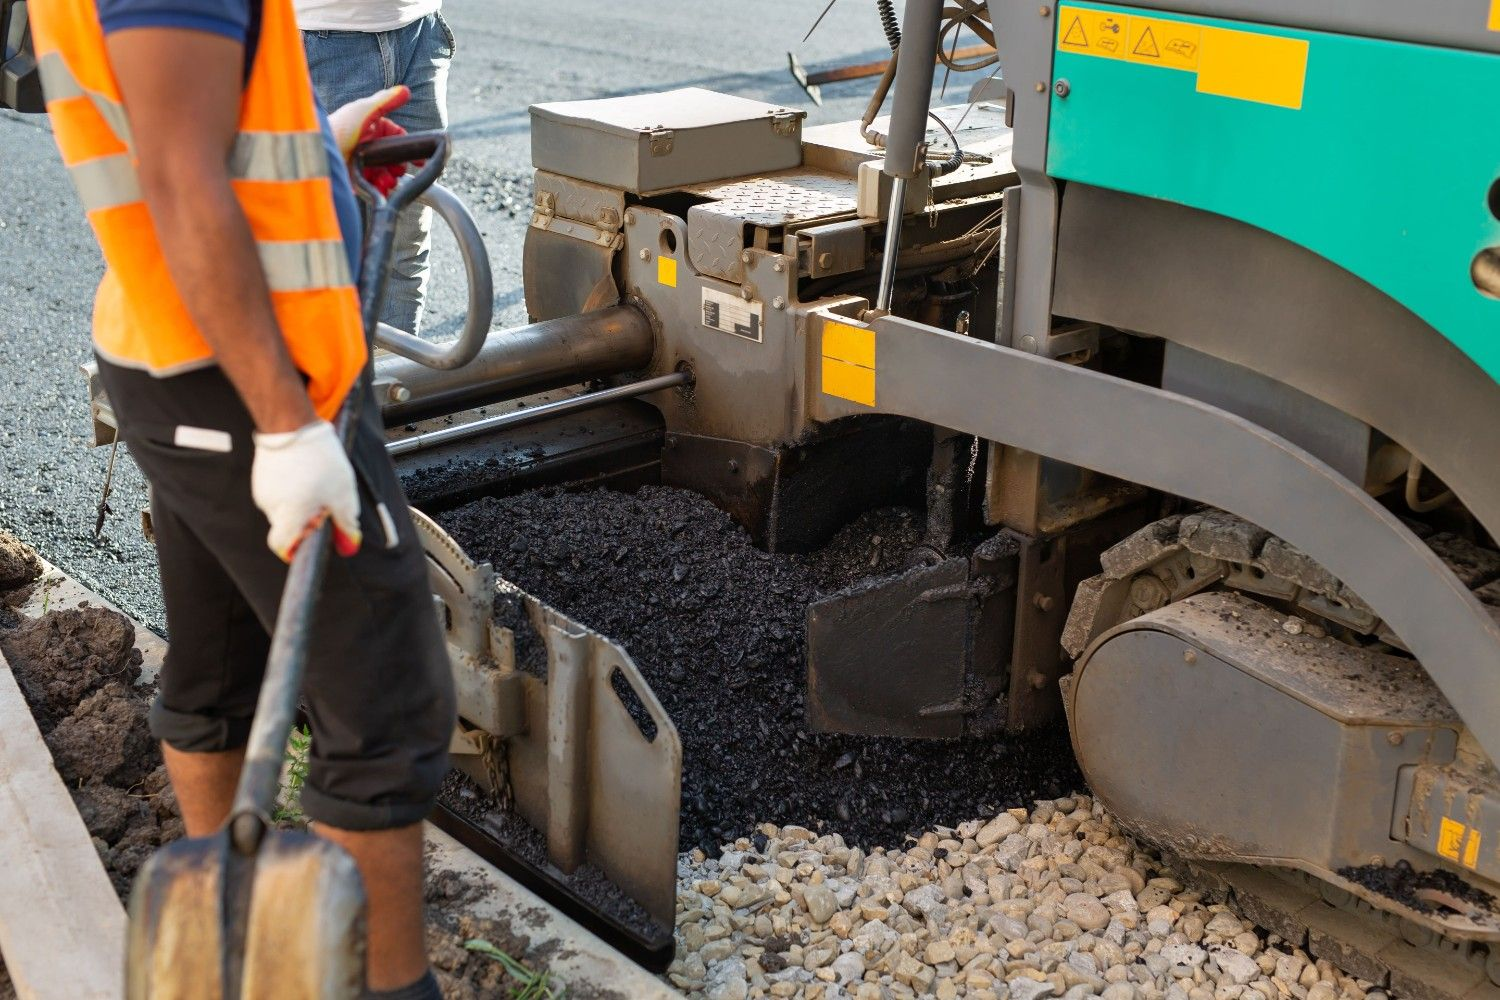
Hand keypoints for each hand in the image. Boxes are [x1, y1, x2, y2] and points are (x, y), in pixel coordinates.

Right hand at [251, 421, 362, 560]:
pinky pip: (278, 492)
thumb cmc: (319, 458)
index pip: (282, 546)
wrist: (293, 423)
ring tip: (318, 482)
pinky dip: (292, 489)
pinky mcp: (261, 476)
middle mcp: (270, 505)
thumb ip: (346, 521)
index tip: (312, 536)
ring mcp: (262, 490)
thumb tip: (350, 543)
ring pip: (283, 508)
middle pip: (287, 526)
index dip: (297, 547)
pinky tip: (306, 472)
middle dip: (307, 520)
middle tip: (325, 503)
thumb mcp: (343, 493)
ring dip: (301, 502)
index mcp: (288, 514)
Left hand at [327, 85, 411, 194]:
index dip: (406, 147)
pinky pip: (373, 187)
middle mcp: (367, 144)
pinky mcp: (355, 179)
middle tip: (398, 171)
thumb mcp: (362, 111)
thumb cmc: (336, 129)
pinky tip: (380, 188)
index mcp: (370, 127)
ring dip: (390, 180)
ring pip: (385, 173)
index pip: (396, 136)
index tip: (417, 159)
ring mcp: (361, 162)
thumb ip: (385, 101)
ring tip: (387, 181)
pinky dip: (379, 189)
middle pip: (393, 158)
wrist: (317, 155)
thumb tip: (405, 90)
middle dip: (398, 166)